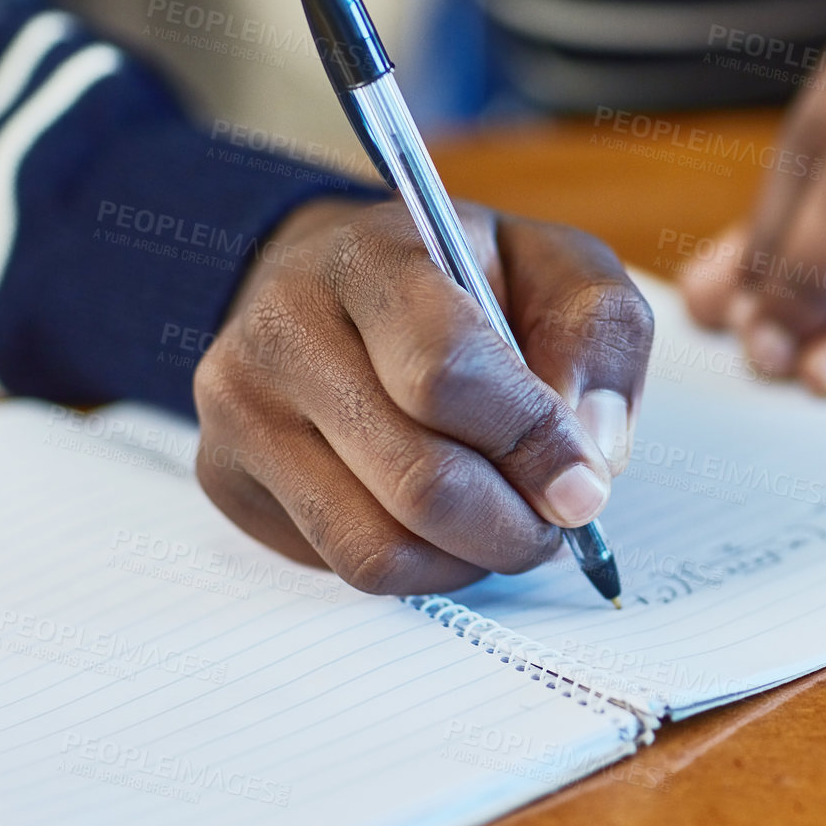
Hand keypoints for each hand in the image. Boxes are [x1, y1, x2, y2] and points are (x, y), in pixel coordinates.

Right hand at [193, 198, 652, 593]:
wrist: (340, 281)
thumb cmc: (466, 279)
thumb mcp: (557, 269)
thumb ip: (599, 338)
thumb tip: (590, 455)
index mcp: (370, 258)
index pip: (446, 372)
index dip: (532, 442)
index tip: (586, 482)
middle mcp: (282, 329)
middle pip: (419, 481)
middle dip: (515, 523)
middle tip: (558, 520)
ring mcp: (241, 410)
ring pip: (379, 546)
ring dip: (471, 557)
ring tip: (506, 520)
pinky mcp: (227, 478)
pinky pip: (344, 567)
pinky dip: (422, 568)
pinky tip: (444, 524)